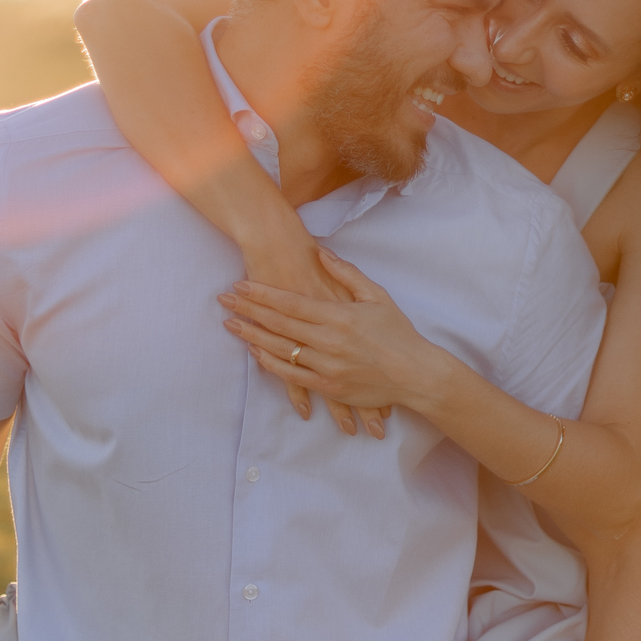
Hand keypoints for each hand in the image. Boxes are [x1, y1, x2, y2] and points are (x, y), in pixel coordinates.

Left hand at [218, 250, 447, 420]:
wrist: (416, 374)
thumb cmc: (398, 332)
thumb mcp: (377, 295)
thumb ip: (346, 274)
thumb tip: (321, 252)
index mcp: (339, 316)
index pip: (290, 303)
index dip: (262, 294)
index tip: (240, 285)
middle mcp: (329, 342)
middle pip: (278, 324)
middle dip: (249, 311)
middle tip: (224, 301)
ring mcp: (327, 367)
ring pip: (280, 351)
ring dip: (253, 336)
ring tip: (231, 325)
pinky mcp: (329, 387)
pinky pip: (292, 376)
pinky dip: (271, 364)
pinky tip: (256, 353)